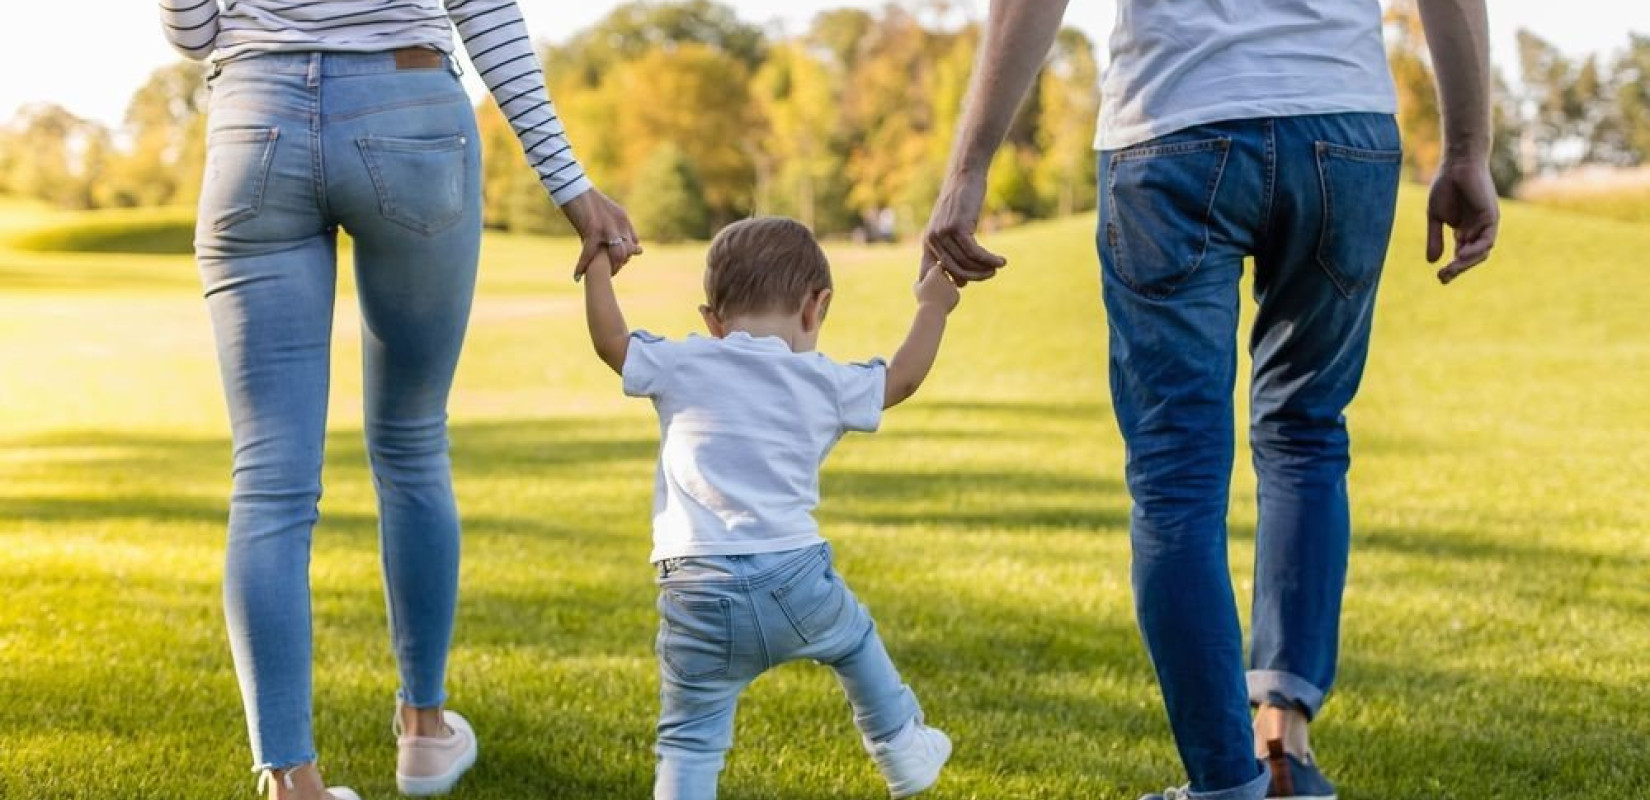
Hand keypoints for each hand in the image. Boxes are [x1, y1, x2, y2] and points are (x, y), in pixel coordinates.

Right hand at [562, 187, 641, 280]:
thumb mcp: (606, 212)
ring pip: (617, 255)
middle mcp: (619, 223)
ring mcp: (608, 226)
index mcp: (623, 218)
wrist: (572, 186)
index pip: (633, 242)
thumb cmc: (585, 200)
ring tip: (598, 276)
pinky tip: (576, 276)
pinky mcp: (593, 229)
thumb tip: (619, 238)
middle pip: (627, 252)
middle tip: (610, 273)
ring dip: (609, 269)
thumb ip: (616, 226)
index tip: (618, 262)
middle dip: (620, 265)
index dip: (627, 254)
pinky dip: (582, 266)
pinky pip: (590, 253)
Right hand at [915, 263, 960, 312]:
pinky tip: (943, 303)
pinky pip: (953, 294)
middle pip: (945, 276)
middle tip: (934, 288)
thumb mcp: (916, 289)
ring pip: (950, 285)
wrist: (932, 311)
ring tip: (938, 297)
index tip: (932, 277)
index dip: (935, 272)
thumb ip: (918, 282)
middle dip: (941, 280)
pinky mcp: (957, 294)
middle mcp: (946, 277)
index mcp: (935, 272)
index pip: (938, 267)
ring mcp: (952, 285)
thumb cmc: (922, 299)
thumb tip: (919, 281)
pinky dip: (949, 298)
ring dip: (946, 289)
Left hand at [922, 171, 1005, 284]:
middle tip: (989, 275)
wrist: (965, 176)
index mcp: (927, 242)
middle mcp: (931, 239)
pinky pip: (974, 252)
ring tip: (997, 267)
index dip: (944, 282)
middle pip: (953, 269)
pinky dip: (989, 259)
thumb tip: (960, 280)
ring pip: (965, 262)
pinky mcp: (957, 227)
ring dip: (984, 268)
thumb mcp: (952, 227)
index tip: (962, 287)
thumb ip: (952, 250)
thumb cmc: (961, 203)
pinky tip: (1001, 261)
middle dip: (973, 276)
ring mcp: (943, 233)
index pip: (929, 272)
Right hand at [1426, 158, 1499, 284]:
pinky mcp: (1491, 217)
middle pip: (1471, 257)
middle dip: (1458, 269)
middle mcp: (1477, 229)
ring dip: (1466, 263)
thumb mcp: (1435, 217)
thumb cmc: (1445, 186)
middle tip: (1443, 277)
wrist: (1457, 164)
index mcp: (1465, 230)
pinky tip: (1462, 255)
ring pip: (1481, 252)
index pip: (1461, 255)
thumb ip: (1435, 238)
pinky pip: (1487, 240)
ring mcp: (1486, 224)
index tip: (1439, 277)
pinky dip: (1475, 250)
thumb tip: (1431, 262)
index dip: (1452, 268)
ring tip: (1451, 269)